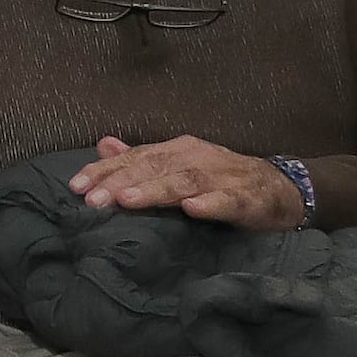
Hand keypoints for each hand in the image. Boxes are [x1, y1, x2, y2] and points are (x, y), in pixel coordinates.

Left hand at [71, 134, 306, 230]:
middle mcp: (196, 158)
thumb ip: (142, 159)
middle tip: (92, 199)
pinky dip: (210, 204)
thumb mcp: (179, 166)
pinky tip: (192, 210)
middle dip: (120, 182)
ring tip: (127, 200)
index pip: (134, 159)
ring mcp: (223, 177)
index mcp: (176, 151)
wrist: (281, 190)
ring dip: (155, 190)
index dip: (104, 171)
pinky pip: (228, 200)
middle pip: (153, 167)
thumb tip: (103, 145)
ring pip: (185, 181)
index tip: (75, 187)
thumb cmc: (221, 180)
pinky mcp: (248, 199)